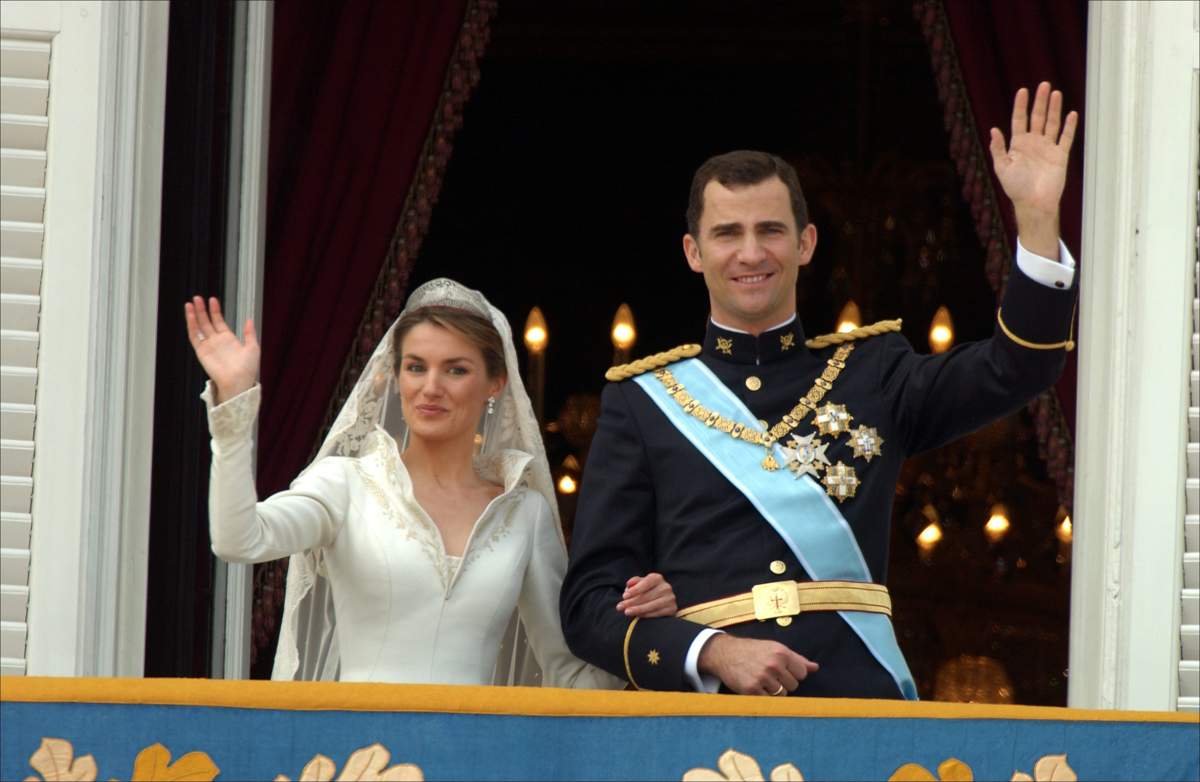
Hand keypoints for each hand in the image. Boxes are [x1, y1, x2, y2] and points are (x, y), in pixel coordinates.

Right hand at [184, 296, 259, 403]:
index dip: (215, 310)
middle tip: (198, 298)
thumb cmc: (247, 369)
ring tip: (191, 303)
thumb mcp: (253, 347)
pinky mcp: (202, 351)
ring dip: (194, 315)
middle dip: (202, 309)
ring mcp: (209, 346)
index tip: (212, 300)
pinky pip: (194, 336)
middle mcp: (217, 341)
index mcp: (229, 339)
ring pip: (199, 327)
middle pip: (207, 321)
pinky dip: (191, 325)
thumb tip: (249, 319)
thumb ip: (249, 333)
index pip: (219, 321)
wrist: (238, 381)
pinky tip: (190, 315)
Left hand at [615, 572, 676, 617]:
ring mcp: (670, 598)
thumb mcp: (640, 584)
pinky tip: (637, 616)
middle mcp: (666, 587)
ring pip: (652, 605)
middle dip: (632, 602)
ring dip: (637, 609)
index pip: (646, 582)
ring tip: (627, 612)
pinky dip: (646, 615)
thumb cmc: (646, 591)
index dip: (635, 589)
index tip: (624, 596)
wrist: (661, 601)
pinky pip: (657, 613)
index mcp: (657, 578)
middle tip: (620, 607)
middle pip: (647, 595)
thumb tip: (628, 584)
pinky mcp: (672, 609)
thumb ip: (634, 582)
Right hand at [697, 634, 817, 695]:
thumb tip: (815, 668)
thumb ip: (796, 659)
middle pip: (793, 686)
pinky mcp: (752, 689)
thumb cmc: (753, 650)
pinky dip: (764, 697)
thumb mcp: (775, 648)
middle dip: (784, 683)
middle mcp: (773, 664)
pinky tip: (756, 687)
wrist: (725, 653)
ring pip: (782, 695)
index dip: (793, 673)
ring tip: (762, 680)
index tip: (782, 670)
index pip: (802, 673)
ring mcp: (762, 678)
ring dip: (774, 691)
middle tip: (770, 675)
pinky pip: (768, 701)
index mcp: (781, 653)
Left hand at [988, 81, 1078, 257]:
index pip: (1019, 120)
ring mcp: (1047, 148)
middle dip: (1040, 101)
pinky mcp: (1060, 155)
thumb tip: (993, 130)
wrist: (1034, 203)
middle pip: (1037, 117)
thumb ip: (998, 149)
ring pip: (1052, 123)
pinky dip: (1069, 126)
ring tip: (1056, 93)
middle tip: (1044, 85)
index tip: (1023, 90)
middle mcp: (1033, 143)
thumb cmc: (1016, 188)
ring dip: (1054, 109)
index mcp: (1018, 145)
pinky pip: (1066, 138)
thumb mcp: (1002, 167)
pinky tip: (1071, 114)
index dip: (1020, 106)